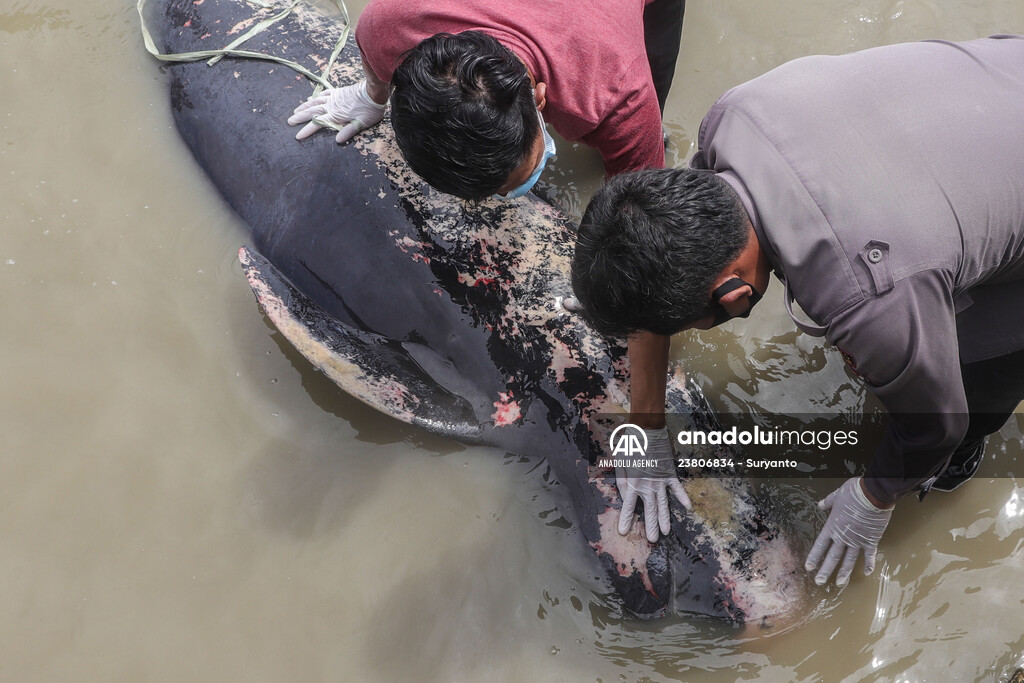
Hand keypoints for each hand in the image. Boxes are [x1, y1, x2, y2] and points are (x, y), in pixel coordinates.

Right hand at [288, 80, 385, 143]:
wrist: (373, 92)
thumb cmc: (369, 110)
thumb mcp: (361, 123)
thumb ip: (349, 131)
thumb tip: (338, 140)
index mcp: (335, 115)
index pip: (318, 124)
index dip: (307, 130)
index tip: (297, 136)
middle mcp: (331, 106)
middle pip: (312, 112)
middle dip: (300, 117)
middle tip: (289, 121)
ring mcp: (334, 98)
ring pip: (315, 102)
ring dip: (304, 107)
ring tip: (295, 110)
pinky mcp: (338, 93)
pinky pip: (324, 95)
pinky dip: (316, 97)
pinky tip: (312, 99)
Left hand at [615, 427, 690, 541]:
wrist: (646, 430)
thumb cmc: (629, 445)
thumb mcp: (619, 462)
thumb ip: (622, 480)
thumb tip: (624, 494)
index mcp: (632, 483)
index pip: (628, 506)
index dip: (626, 519)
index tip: (624, 532)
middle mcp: (647, 485)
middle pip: (649, 510)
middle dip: (650, 526)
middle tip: (653, 540)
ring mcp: (660, 480)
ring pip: (663, 504)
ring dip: (664, 518)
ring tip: (666, 532)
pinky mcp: (669, 473)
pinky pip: (677, 488)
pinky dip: (682, 497)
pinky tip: (687, 507)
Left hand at [805, 477, 892, 585]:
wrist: (873, 495)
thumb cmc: (853, 492)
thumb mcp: (836, 495)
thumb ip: (827, 502)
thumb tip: (819, 505)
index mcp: (832, 526)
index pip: (820, 545)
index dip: (814, 557)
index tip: (808, 567)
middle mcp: (843, 537)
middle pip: (832, 556)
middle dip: (825, 570)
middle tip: (819, 582)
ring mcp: (857, 540)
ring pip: (849, 560)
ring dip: (844, 572)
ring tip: (839, 583)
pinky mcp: (871, 540)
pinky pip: (869, 555)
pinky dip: (869, 563)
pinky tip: (867, 572)